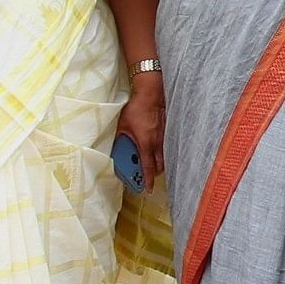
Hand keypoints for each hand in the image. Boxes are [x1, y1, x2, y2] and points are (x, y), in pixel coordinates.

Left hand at [120, 66, 167, 186]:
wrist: (152, 93)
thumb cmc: (136, 108)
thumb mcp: (123, 125)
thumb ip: (121, 139)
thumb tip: (115, 148)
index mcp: (146, 143)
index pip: (148, 168)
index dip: (148, 181)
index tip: (148, 190)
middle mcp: (158, 143)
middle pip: (160, 166)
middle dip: (154, 173)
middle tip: (147, 174)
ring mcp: (165, 136)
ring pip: (166, 156)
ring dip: (159, 162)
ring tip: (152, 162)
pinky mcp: (169, 130)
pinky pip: (168, 146)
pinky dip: (163, 151)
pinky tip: (158, 147)